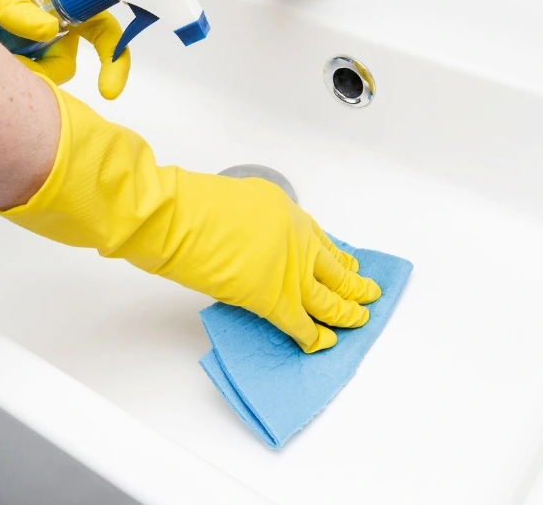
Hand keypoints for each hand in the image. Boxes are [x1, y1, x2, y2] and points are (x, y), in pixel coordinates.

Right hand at [0, 78, 380, 352]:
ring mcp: (288, 270)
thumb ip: (251, 220)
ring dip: (346, 312)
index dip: (337, 255)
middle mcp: (296, 239)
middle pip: (335, 268)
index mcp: (286, 211)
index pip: (321, 239)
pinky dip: (313, 337)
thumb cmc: (188, 202)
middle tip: (367, 293)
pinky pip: (302, 325)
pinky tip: (321, 344)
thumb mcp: (232, 197)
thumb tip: (248, 240)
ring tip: (357, 320)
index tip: (347, 262)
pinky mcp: (274, 299)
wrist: (175, 217)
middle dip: (354, 284)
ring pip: (330, 299)